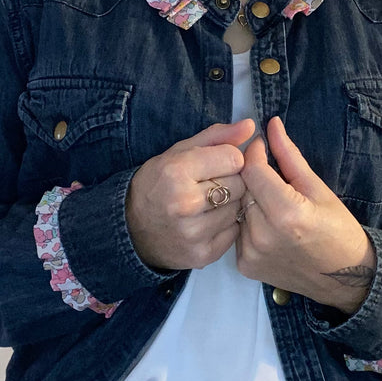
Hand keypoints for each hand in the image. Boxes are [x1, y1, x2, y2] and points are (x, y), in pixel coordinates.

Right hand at [126, 120, 254, 269]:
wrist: (131, 230)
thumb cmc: (157, 184)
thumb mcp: (178, 153)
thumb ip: (217, 137)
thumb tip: (250, 125)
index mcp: (176, 172)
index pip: (234, 158)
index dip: (229, 159)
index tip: (217, 164)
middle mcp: (185, 203)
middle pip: (240, 184)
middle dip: (232, 181)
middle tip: (212, 185)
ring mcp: (194, 233)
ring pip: (239, 209)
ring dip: (231, 204)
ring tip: (209, 204)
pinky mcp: (202, 254)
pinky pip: (235, 232)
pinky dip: (227, 226)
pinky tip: (209, 222)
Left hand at [236, 117, 375, 314]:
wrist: (344, 278)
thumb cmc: (337, 229)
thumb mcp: (318, 188)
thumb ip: (289, 156)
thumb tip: (271, 124)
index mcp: (287, 213)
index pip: (252, 170)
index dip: (254, 153)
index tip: (261, 145)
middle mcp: (263, 235)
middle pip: (242, 189)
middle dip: (252, 175)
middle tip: (268, 174)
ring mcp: (251, 253)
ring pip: (237, 209)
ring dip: (248, 199)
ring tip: (270, 201)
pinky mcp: (245, 266)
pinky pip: (237, 231)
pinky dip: (248, 223)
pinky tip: (267, 224)